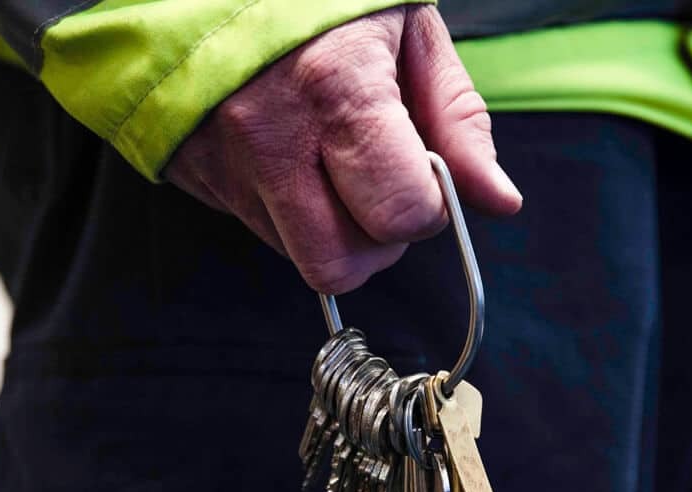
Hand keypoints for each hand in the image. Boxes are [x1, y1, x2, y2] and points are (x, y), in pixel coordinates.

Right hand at [165, 5, 521, 294]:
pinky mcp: (192, 175)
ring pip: (297, 256)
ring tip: (336, 166)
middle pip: (340, 262)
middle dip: (377, 242)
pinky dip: (291, 212)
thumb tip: (498, 200)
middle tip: (384, 189)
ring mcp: (222, 161)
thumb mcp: (409, 30)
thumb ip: (458, 121)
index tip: (426, 177)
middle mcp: (269, 136)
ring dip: (334, 231)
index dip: (427, 207)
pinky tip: (294, 158)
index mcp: (335, 87)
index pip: (398, 214)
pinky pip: (259, 230)